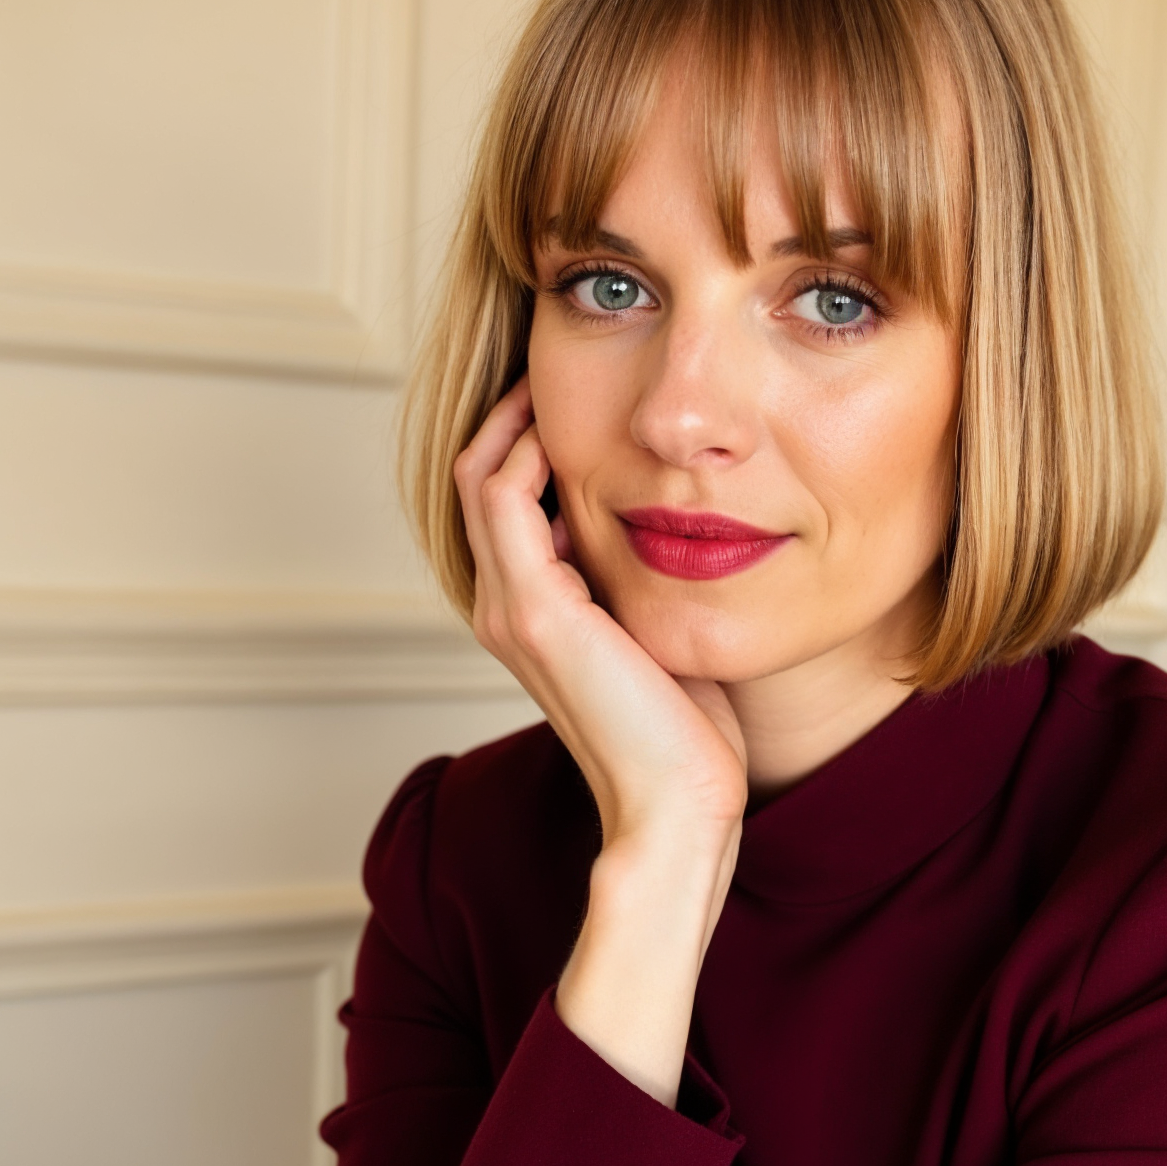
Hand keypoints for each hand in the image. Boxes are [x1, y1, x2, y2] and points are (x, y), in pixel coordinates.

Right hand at [456, 377, 747, 863]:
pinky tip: (578, 421)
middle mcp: (503, 606)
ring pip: (481, 474)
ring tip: (566, 373)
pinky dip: (529, 447)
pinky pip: (504, 496)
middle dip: (517, 410)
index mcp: (530, 613)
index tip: (587, 394)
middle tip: (565, 361)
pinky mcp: (534, 611)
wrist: (677, 804)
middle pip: (479, 474)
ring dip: (519, 416)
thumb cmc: (687, 736)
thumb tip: (686, 527)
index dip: (532, 437)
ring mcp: (510, 608)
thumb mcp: (664, 634)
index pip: (504, 499)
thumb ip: (649, 581)